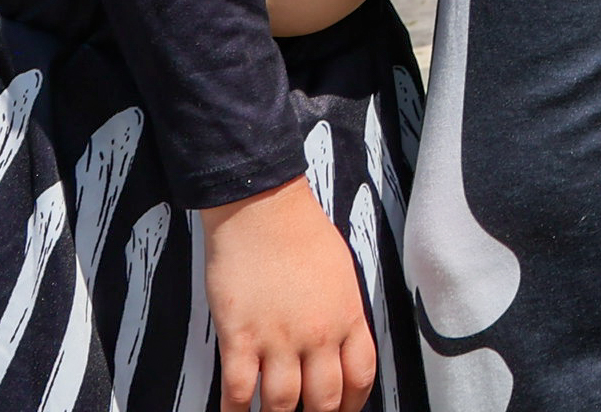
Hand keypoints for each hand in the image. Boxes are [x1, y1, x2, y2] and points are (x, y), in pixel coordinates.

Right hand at [198, 177, 375, 411]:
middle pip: (325, 399)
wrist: (263, 208)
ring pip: (283, 404)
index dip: (354, 403)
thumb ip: (343, 313)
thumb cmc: (301, 232)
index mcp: (348, 316)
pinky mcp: (240, 336)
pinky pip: (239, 391)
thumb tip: (341, 344)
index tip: (344, 411)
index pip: (361, 375)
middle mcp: (318, 334)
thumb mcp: (342, 273)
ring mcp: (278, 338)